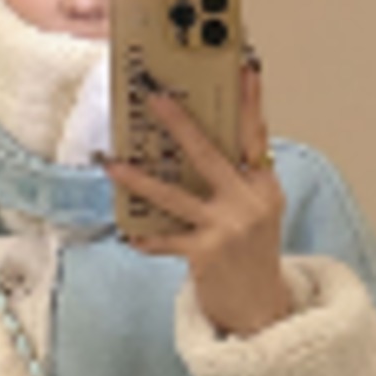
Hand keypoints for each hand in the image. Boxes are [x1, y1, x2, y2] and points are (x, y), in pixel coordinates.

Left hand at [98, 58, 292, 336]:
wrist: (263, 309)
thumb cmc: (253, 254)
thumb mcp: (258, 211)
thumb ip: (238, 179)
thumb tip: (196, 145)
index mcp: (264, 185)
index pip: (256, 135)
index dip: (250, 101)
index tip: (244, 67)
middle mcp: (248, 202)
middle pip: (208, 154)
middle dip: (178, 124)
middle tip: (154, 98)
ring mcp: (227, 228)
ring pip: (174, 195)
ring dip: (139, 179)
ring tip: (112, 164)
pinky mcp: (205, 254)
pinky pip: (165, 239)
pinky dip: (146, 237)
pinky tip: (128, 233)